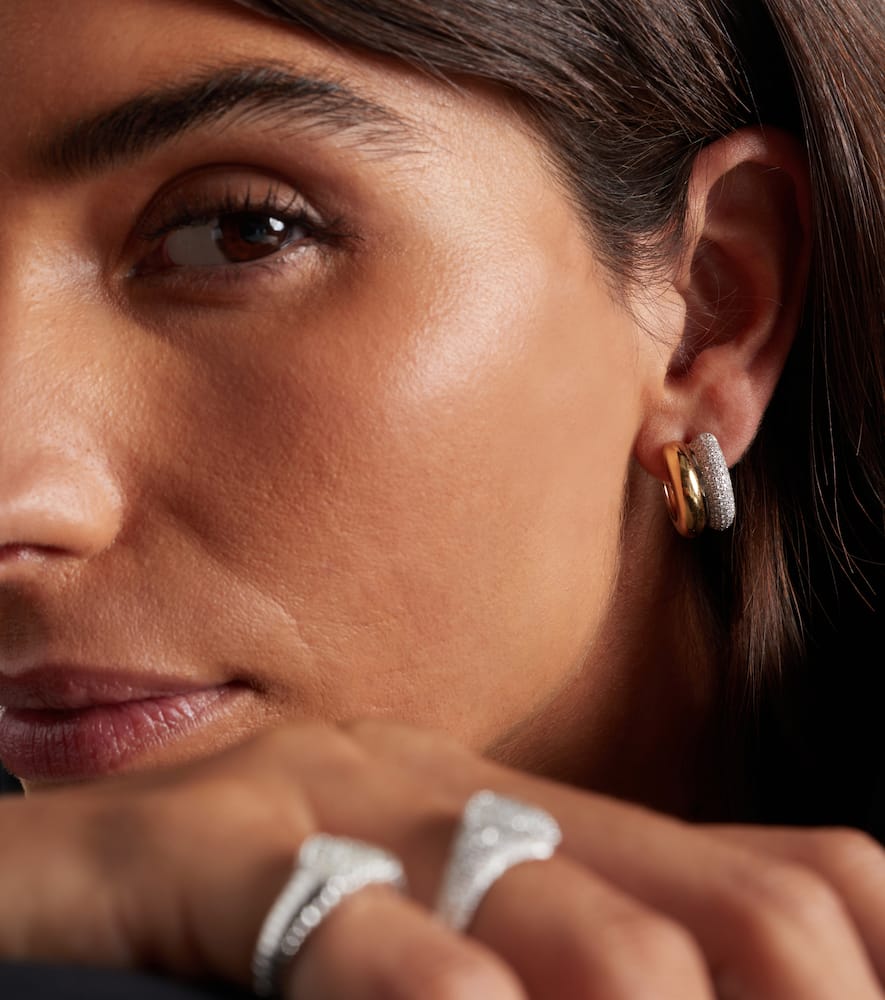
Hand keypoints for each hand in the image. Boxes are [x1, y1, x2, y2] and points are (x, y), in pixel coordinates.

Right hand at [2, 720, 884, 998]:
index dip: (859, 966)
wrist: (57, 868)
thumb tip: (691, 988)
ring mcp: (345, 808)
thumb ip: (559, 965)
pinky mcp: (212, 846)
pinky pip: (362, 937)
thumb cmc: (249, 924)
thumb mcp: (437, 939)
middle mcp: (463, 796)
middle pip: (727, 918)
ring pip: (587, 938)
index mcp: (527, 819)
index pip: (784, 881)